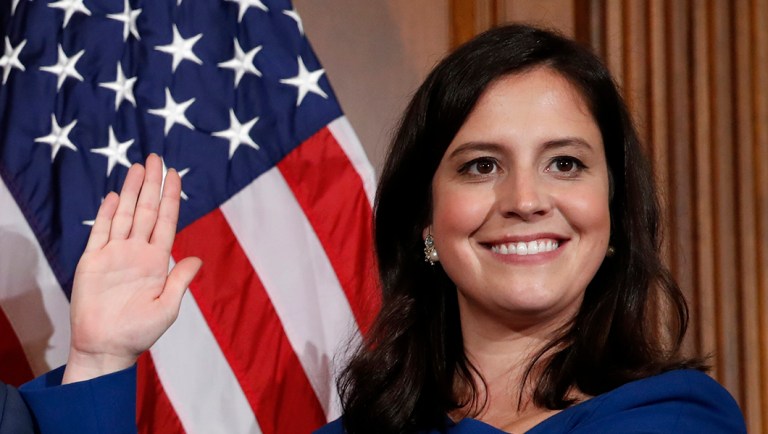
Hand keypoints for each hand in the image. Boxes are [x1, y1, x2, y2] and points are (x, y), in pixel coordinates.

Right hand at [63, 154, 201, 383]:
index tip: (176, 175)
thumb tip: (196, 258)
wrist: (106, 347)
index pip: (167, 221)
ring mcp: (115, 254)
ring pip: (125, 215)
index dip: (172, 198)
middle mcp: (137, 252)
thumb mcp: (168, 307)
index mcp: (157, 261)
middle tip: (157, 158)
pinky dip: (108, 213)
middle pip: (147, 211)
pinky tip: (116, 196)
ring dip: (132, 191)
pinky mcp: (92, 261)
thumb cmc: (139, 332)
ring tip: (139, 167)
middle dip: (152, 185)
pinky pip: (101, 231)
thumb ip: (180, 281)